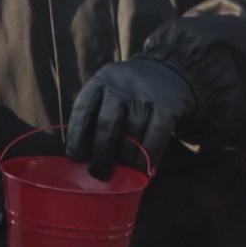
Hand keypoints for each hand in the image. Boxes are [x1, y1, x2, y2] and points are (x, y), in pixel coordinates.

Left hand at [60, 55, 193, 179]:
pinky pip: (154, 140)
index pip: (83, 108)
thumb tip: (82, 156)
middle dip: (101, 155)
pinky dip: (146, 159)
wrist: (170, 71)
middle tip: (98, 174)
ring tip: (121, 176)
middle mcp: (122, 85)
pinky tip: (142, 170)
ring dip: (125, 161)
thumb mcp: (110, 90)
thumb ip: (95, 114)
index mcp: (102, 80)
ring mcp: (146, 96)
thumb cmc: (130, 92)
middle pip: (107, 124)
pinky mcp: (167, 108)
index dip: (77, 135)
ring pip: (131, 136)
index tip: (75, 157)